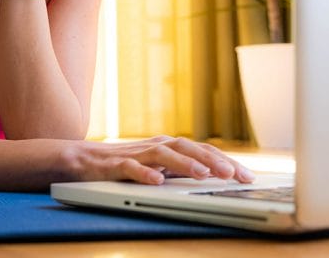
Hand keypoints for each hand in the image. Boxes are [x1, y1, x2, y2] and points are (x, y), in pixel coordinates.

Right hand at [62, 136, 255, 184]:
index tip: (248, 176)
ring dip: (185, 164)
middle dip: (213, 161)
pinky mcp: (114, 165)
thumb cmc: (122, 164)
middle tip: (233, 175)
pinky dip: (144, 173)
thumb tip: (214, 176)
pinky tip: (156, 181)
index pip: (202, 151)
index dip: (226, 162)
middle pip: (188, 148)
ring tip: (204, 175)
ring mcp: (135, 154)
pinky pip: (130, 168)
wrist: (81, 159)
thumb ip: (180, 169)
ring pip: (164, 155)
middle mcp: (155, 147)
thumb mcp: (157, 167)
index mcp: (168, 147)